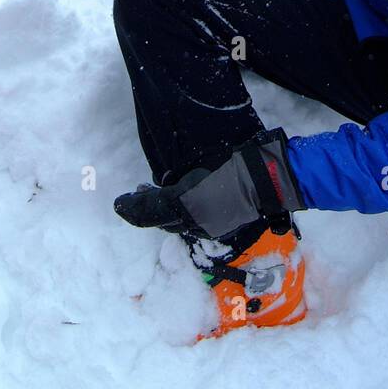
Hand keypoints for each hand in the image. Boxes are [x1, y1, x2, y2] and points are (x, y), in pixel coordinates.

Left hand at [113, 128, 305, 239]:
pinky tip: (187, 202)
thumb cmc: (233, 161)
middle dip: (146, 208)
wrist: (269, 177)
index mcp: (185, 204)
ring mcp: (209, 227)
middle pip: (162, 220)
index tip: (119, 203)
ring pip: (178, 223)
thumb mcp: (199, 163)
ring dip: (165, 213)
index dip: (131, 208)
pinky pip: (195, 224)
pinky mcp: (222, 228)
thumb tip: (152, 186)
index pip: (148, 211)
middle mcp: (194, 222)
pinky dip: (183, 215)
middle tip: (138, 193)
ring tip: (159, 194)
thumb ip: (172, 182)